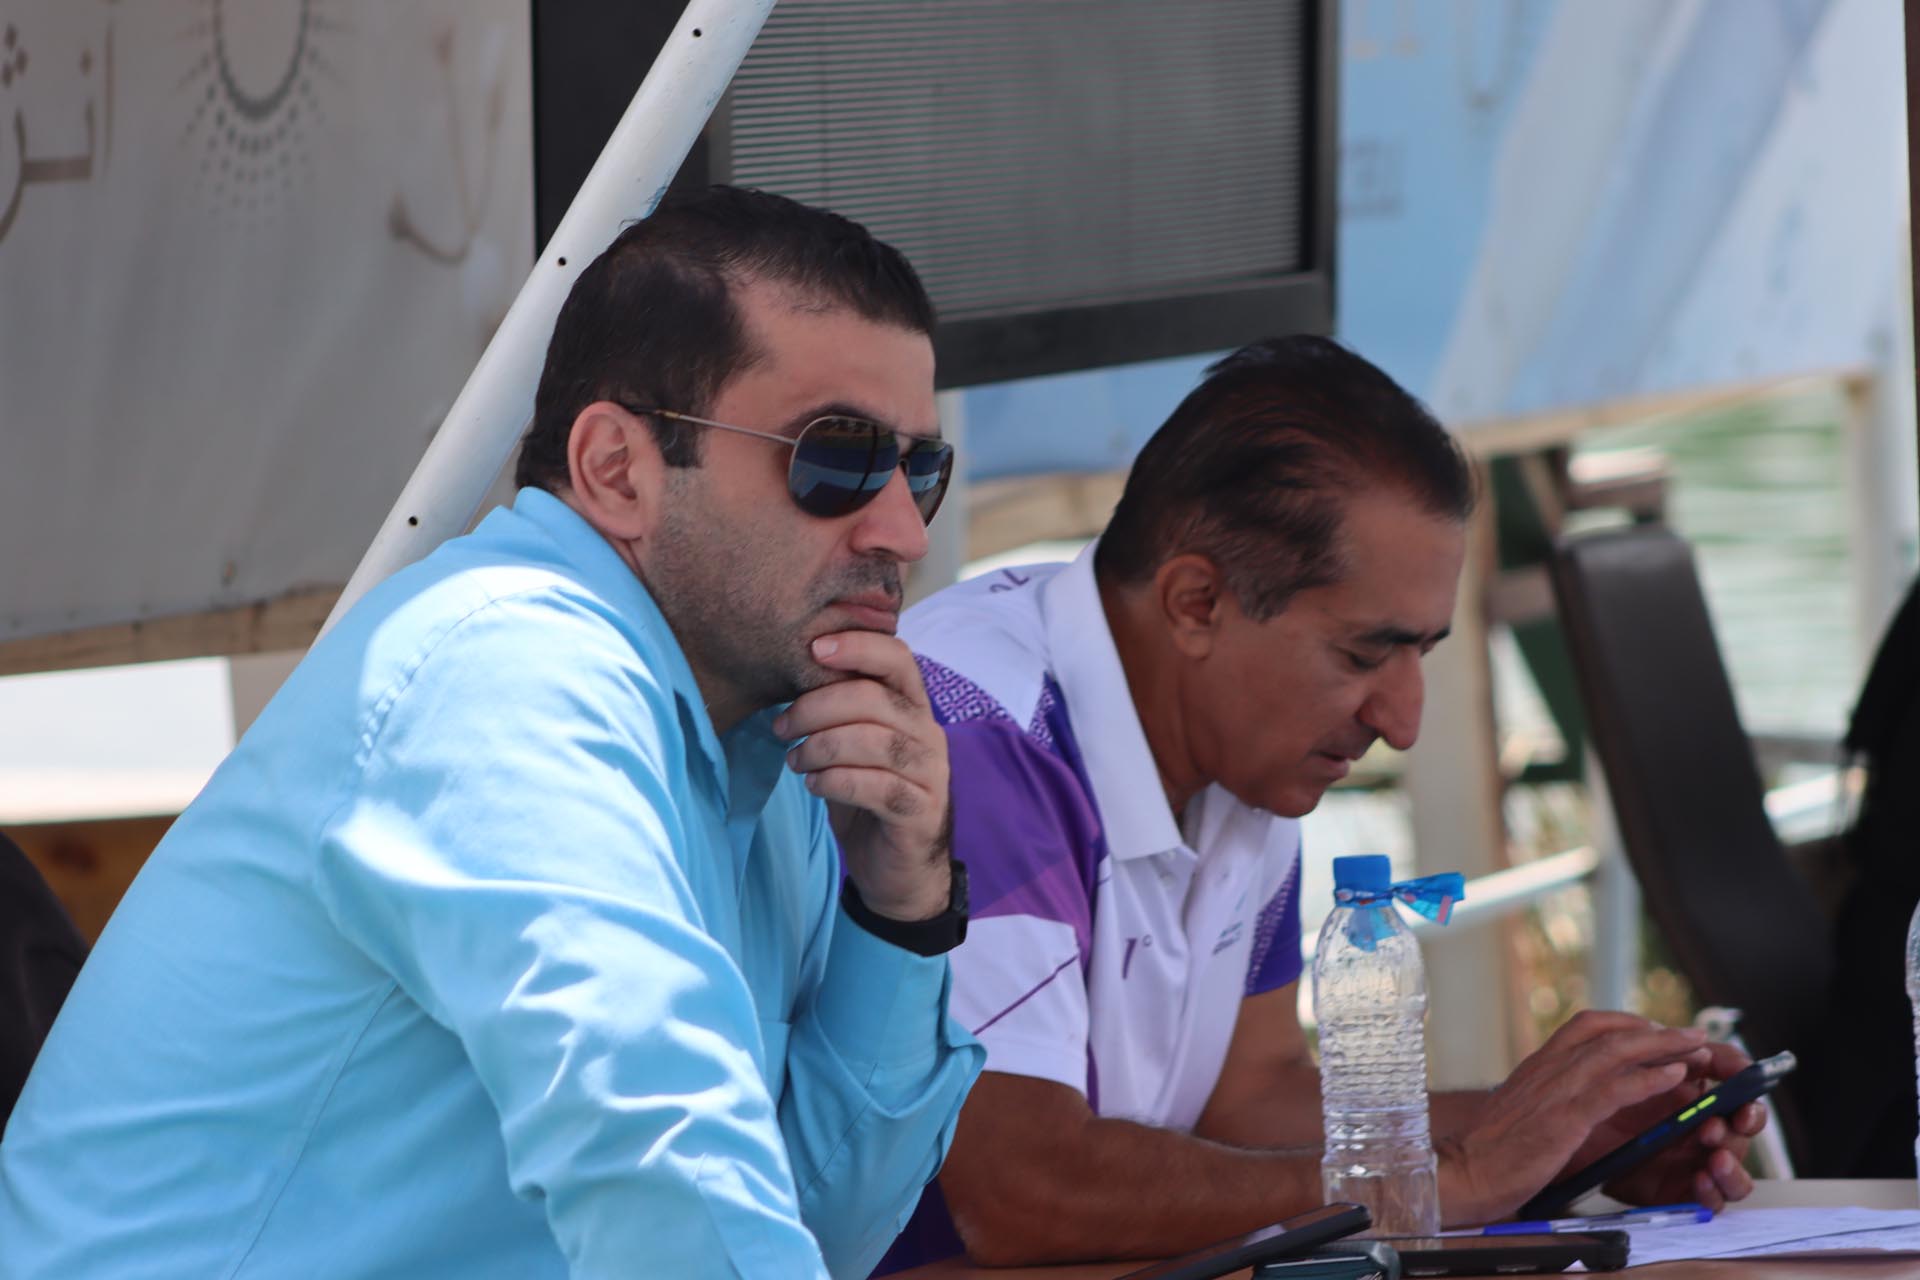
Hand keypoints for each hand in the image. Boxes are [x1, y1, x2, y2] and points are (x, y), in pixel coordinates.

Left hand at [772, 630, 951, 920]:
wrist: (898, 870)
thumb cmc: (869, 798)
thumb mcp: (852, 748)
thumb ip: (838, 714)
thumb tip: (789, 678)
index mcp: (913, 708)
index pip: (898, 658)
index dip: (858, 646)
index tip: (813, 648)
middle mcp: (929, 734)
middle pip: (875, 698)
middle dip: (817, 707)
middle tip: (781, 726)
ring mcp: (931, 773)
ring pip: (875, 741)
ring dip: (821, 747)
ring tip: (795, 760)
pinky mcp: (921, 811)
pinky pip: (876, 786)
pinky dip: (835, 781)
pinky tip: (814, 785)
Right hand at [1437, 1011, 1713, 1225]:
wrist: (1466, 1171)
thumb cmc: (1493, 1151)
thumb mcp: (1523, 1111)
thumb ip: (1550, 1097)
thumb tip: (1580, 1101)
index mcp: (1539, 1064)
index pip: (1587, 1025)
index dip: (1628, 1022)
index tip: (1657, 1030)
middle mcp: (1549, 1067)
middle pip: (1610, 1032)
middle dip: (1658, 1031)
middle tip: (1694, 1033)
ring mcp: (1556, 1090)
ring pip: (1616, 1052)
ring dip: (1663, 1046)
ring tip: (1697, 1048)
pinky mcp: (1565, 1118)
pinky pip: (1615, 1089)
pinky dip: (1649, 1079)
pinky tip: (1675, 1076)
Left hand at [1576, 1039, 1764, 1210]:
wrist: (1565, 1150)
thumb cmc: (1596, 1107)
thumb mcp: (1621, 1077)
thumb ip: (1654, 1059)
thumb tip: (1685, 1044)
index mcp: (1691, 1092)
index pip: (1733, 1081)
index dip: (1744, 1076)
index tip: (1744, 1072)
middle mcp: (1700, 1124)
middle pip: (1743, 1120)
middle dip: (1744, 1119)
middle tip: (1726, 1120)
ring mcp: (1694, 1159)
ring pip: (1734, 1160)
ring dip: (1733, 1158)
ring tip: (1716, 1158)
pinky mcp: (1681, 1191)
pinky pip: (1713, 1198)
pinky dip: (1714, 1191)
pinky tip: (1701, 1182)